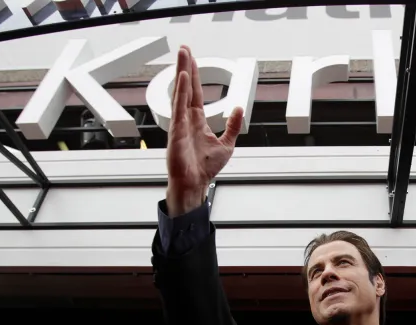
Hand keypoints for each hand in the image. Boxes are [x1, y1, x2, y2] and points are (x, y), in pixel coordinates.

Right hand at [166, 45, 242, 216]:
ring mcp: (180, 124)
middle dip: (186, 67)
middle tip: (184, 48)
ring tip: (183, 55)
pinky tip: (184, 78)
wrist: (195, 185)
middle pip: (186, 87)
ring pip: (181, 93)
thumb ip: (233, 126)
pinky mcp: (176, 132)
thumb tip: (239, 108)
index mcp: (197, 121)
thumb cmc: (205, 169)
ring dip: (182, 73)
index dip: (195, 75)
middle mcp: (186, 119)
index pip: (196, 92)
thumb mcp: (227, 144)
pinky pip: (178, 109)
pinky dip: (181, 92)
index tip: (191, 58)